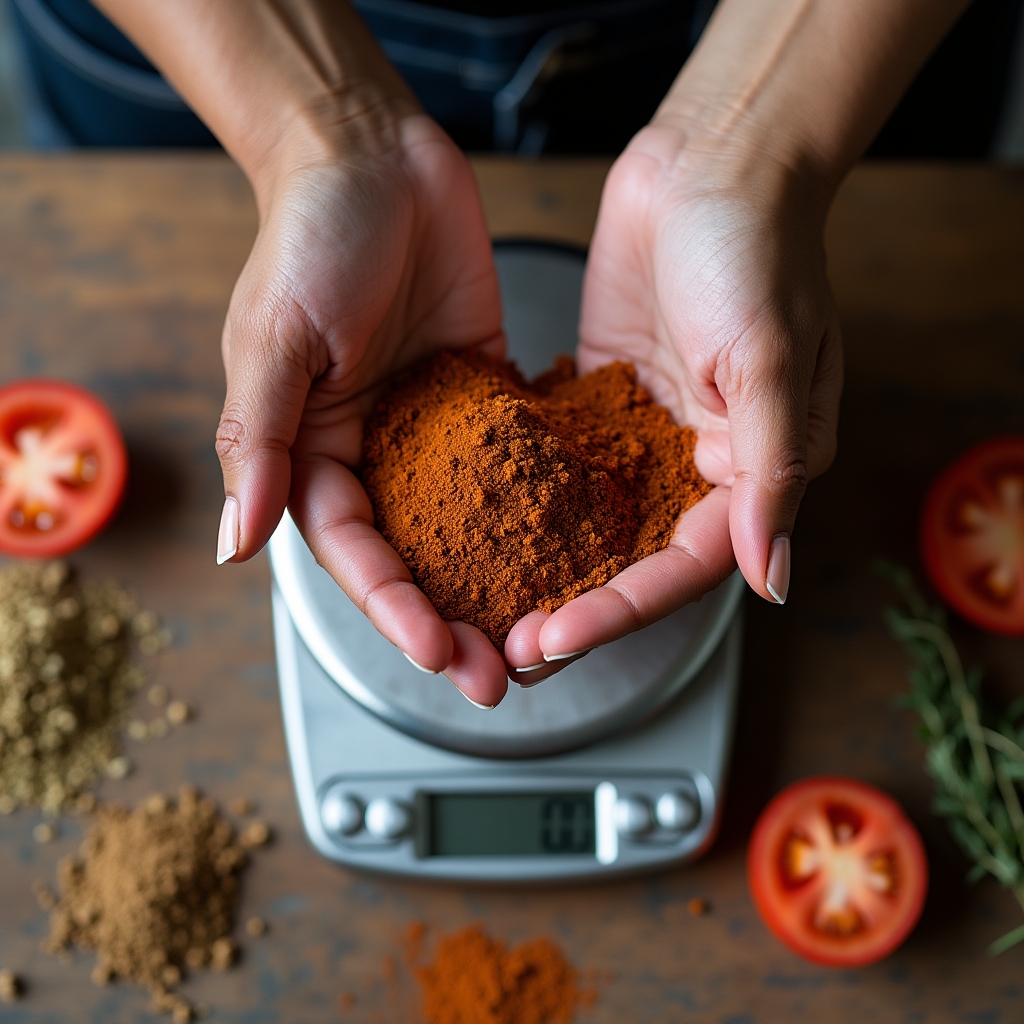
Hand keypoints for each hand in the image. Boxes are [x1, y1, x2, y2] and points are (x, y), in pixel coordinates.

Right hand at [216, 112, 515, 704]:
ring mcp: (434, 431)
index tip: (436, 651)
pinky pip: (512, 467)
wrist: (372, 156)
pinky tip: (575, 553)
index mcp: (314, 451)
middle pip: (414, 557)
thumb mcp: (275, 340)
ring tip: (543, 639)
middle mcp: (375, 453)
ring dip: (499, 585)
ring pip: (467, 528)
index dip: (391, 607)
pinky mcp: (486, 398)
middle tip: (499, 677)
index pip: (351, 552)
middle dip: (453, 621)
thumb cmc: (309, 237)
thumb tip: (233, 546)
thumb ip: (261, 442)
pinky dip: (537, 513)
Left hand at [504, 119, 842, 682]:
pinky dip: (519, 500)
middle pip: (627, 563)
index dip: (618, 611)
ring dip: (537, 572)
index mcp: (746, 473)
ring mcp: (638, 437)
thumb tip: (772, 581)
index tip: (550, 638)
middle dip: (568, 610)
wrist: (713, 164)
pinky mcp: (594, 401)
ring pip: (585, 527)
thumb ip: (770, 474)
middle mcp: (693, 468)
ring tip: (476, 612)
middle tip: (498, 652)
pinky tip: (468, 530)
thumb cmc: (759, 250)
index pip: (679, 569)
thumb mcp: (772, 362)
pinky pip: (556, 466)